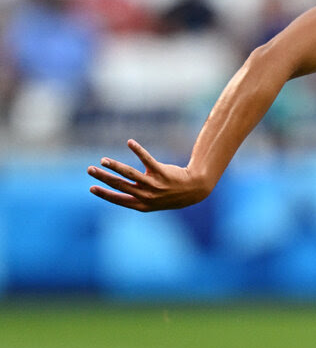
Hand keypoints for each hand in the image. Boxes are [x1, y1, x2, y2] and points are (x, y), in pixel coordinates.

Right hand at [87, 139, 210, 210]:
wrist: (194, 189)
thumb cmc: (170, 194)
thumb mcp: (153, 200)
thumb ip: (136, 194)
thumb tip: (117, 185)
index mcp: (143, 205)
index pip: (120, 200)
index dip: (105, 194)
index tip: (92, 187)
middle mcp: (148, 196)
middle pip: (121, 185)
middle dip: (104, 178)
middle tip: (89, 170)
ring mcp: (155, 185)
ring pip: (130, 174)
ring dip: (115, 166)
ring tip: (103, 160)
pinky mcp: (162, 172)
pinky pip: (147, 159)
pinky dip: (137, 150)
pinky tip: (130, 142)